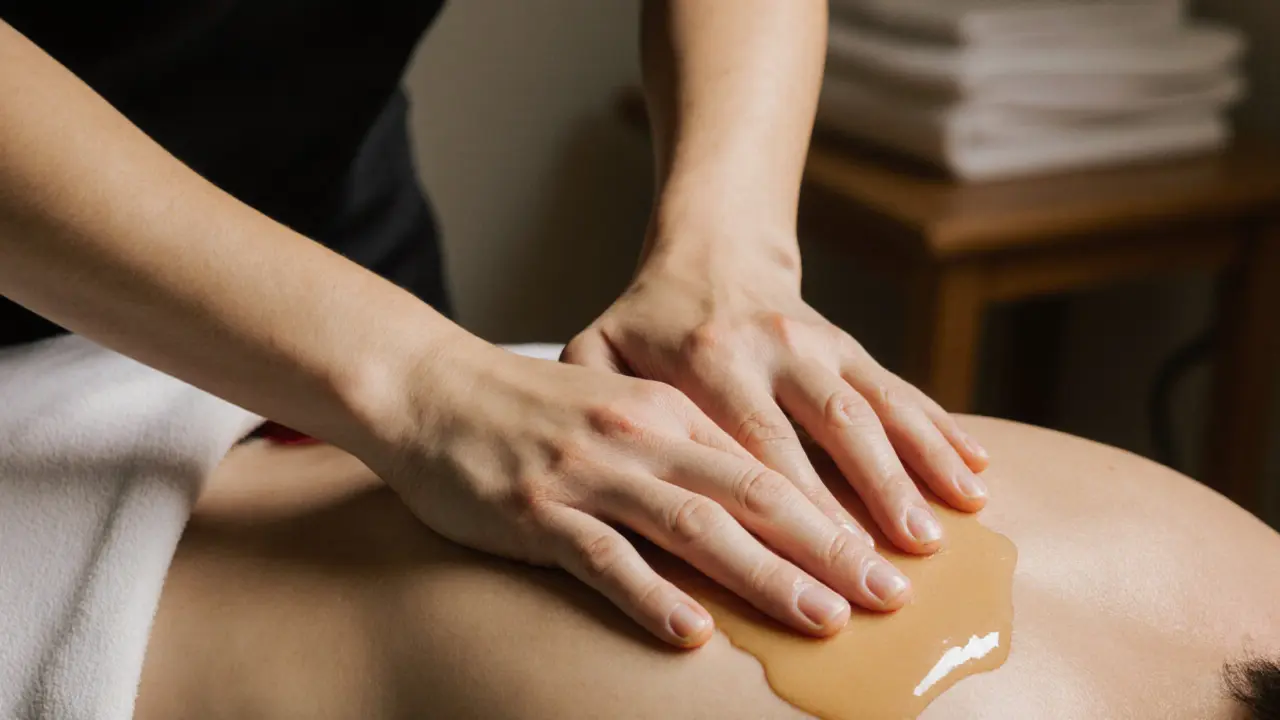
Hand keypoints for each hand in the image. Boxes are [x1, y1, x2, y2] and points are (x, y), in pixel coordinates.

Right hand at [359, 337, 910, 648]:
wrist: (429, 386)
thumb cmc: (530, 410)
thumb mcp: (620, 414)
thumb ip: (681, 454)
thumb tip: (752, 515)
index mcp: (669, 412)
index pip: (768, 466)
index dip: (832, 516)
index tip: (884, 558)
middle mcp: (640, 435)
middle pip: (752, 494)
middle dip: (827, 548)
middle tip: (889, 596)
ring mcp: (589, 470)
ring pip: (692, 526)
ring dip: (763, 575)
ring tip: (822, 618)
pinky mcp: (535, 508)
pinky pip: (602, 557)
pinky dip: (649, 595)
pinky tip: (690, 632)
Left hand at [564, 253, 989, 557]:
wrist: (710, 251)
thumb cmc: (646, 322)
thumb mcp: (599, 350)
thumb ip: (587, 403)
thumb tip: (589, 475)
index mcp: (706, 357)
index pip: (754, 446)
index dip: (789, 511)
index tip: (815, 570)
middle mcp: (772, 346)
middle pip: (827, 436)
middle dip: (864, 510)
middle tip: (890, 578)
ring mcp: (819, 342)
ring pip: (876, 409)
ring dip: (916, 471)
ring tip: (949, 527)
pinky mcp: (851, 344)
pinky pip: (901, 388)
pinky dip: (941, 430)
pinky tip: (975, 472)